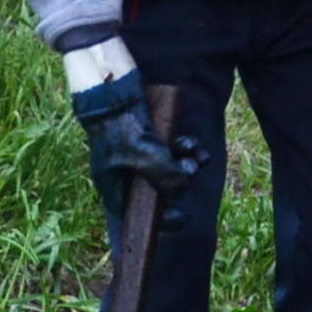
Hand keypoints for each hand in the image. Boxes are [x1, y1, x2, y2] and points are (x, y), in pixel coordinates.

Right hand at [67, 47, 196, 218]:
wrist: (114, 93)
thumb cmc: (120, 126)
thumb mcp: (143, 153)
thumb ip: (163, 175)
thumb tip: (182, 190)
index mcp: (114, 186)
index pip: (136, 213)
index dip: (158, 219)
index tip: (179, 219)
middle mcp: (126, 175)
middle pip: (157, 191)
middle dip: (179, 182)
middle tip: (191, 170)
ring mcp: (137, 159)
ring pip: (168, 171)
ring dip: (187, 164)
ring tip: (198, 155)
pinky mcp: (149, 142)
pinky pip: (170, 154)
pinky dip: (184, 151)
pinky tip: (193, 144)